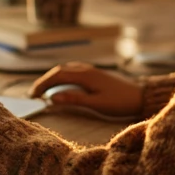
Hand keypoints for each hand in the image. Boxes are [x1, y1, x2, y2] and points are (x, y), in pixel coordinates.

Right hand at [29, 63, 143, 117]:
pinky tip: (62, 86)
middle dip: (44, 81)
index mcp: (85, 75)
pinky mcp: (95, 74)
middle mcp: (86, 69)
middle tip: (34, 95)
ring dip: (53, 78)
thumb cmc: (120, 102)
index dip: (42, 84)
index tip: (33, 96)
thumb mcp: (97, 104)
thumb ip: (74, 100)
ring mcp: (91, 70)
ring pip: (66, 70)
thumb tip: (53, 98)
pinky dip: (62, 77)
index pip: (57, 75)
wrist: (141, 97)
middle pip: (59, 70)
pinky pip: (73, 72)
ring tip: (44, 91)